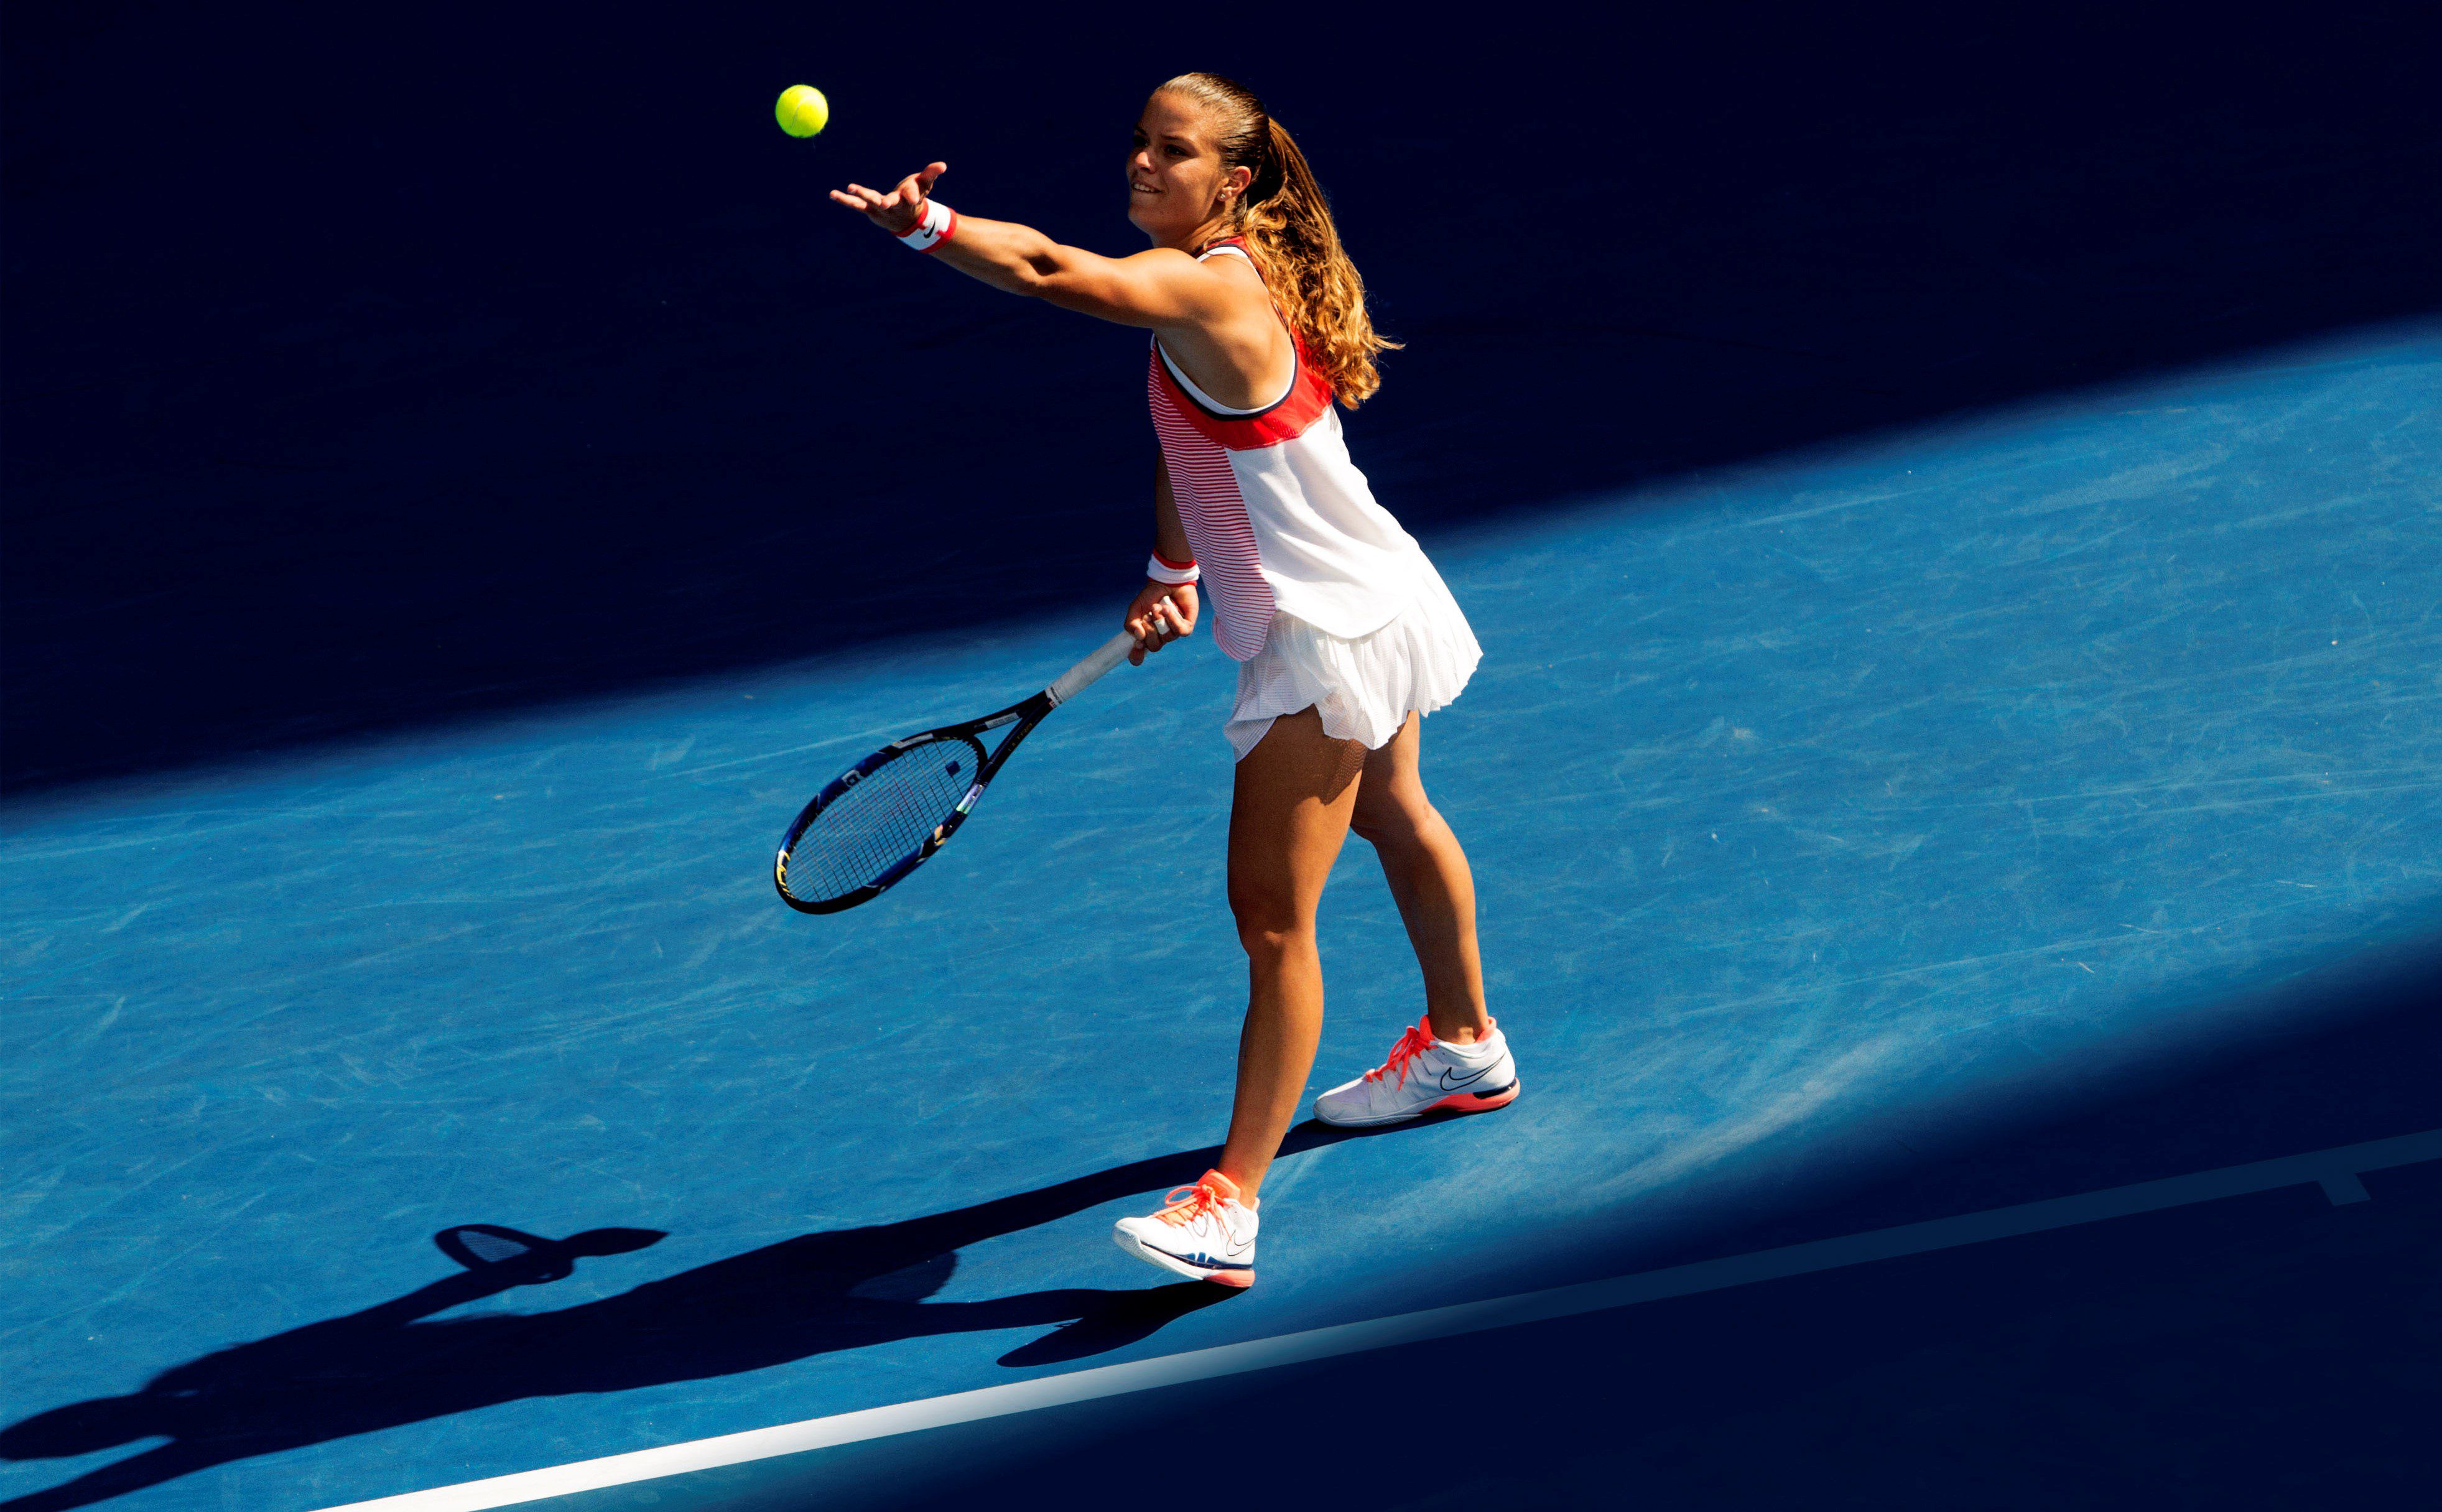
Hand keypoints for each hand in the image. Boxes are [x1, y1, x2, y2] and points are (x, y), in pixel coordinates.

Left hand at [829, 162, 947, 235]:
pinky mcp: (870, 210)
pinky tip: (833, 194)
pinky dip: (844, 200)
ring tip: (851, 187)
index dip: (912, 196)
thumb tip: (943, 165)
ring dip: (861, 196)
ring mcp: (880, 209)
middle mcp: (894, 206)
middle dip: (886, 202)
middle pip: (889, 202)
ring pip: (870, 203)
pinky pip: (856, 206)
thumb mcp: (924, 185)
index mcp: (908, 200)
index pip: (911, 196)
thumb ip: (931, 174)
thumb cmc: (915, 197)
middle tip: (883, 203)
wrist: (905, 220)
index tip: (912, 197)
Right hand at [1124, 580, 1197, 665]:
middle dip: (1150, 631)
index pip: (1140, 654)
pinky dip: (1173, 620)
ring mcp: (1173, 632)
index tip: (1136, 646)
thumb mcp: (1136, 608)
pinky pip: (1180, 632)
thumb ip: (1131, 623)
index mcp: (1146, 634)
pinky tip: (1168, 609)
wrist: (1167, 581)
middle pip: (1154, 647)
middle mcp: (1160, 636)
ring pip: (1167, 638)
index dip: (1137, 655)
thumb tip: (1138, 637)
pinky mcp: (1186, 627)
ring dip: (1160, 621)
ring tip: (1158, 607)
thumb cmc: (1151, 595)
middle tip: (1148, 615)